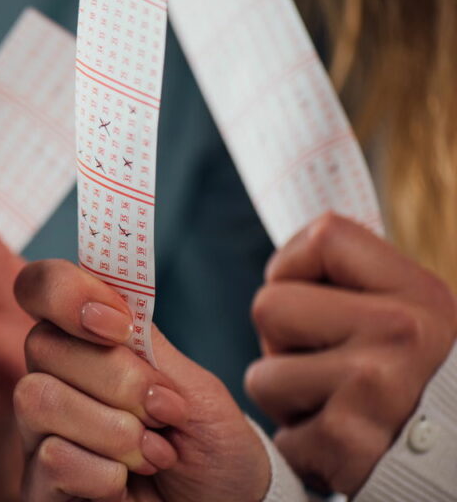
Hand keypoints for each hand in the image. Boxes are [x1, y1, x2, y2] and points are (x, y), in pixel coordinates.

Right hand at [14, 260, 270, 501]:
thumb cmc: (212, 451)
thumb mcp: (197, 391)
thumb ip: (148, 347)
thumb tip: (112, 299)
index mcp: (88, 343)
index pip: (41, 288)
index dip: (66, 292)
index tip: (118, 324)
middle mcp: (55, 380)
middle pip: (43, 345)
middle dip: (118, 379)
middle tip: (165, 411)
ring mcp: (41, 432)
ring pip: (40, 399)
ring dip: (113, 429)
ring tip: (155, 456)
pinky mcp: (38, 482)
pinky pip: (51, 457)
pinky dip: (103, 474)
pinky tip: (124, 486)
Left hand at [246, 213, 456, 493]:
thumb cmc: (421, 388)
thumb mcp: (416, 319)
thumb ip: (360, 286)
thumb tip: (288, 263)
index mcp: (419, 293)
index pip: (324, 236)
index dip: (292, 267)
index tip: (306, 296)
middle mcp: (402, 332)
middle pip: (269, 306)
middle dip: (281, 345)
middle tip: (327, 370)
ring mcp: (374, 387)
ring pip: (261, 377)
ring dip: (287, 400)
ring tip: (336, 410)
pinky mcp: (348, 442)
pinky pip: (281, 436)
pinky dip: (301, 448)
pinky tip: (341, 447)